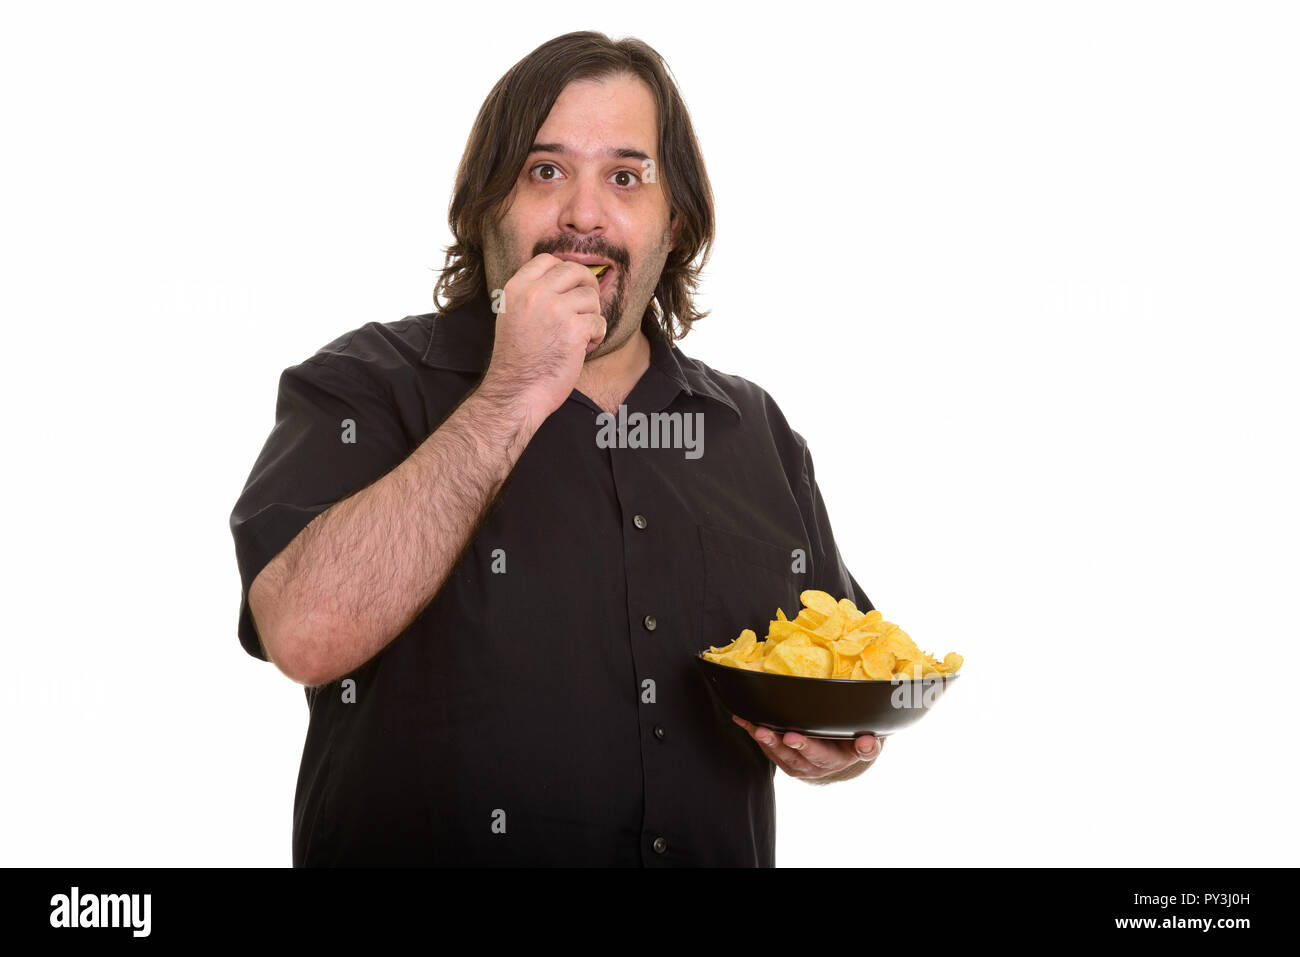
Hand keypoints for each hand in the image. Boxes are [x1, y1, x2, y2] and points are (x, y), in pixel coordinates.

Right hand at [480, 253, 605, 425]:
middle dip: (587, 286)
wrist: (516, 391)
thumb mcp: (513, 316)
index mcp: (516, 289)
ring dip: (591, 316)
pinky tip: (582, 349)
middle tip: (587, 306)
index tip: (570, 287)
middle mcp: (534, 294)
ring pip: (590, 297)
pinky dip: (596, 337)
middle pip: (574, 271)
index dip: (565, 271)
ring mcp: (554, 309)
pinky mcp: (574, 329)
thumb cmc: (518, 360)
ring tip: (579, 336)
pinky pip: (599, 322)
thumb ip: (532, 295)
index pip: (547, 260)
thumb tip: (564, 278)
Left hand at [732, 715, 882, 780]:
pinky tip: (743, 721)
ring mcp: (795, 765)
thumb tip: (867, 741)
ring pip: (776, 753)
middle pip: (791, 755)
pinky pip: (767, 748)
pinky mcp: (784, 759)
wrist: (841, 756)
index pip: (818, 754)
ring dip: (762, 739)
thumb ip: (868, 747)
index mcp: (833, 761)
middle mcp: (811, 767)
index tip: (791, 736)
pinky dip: (754, 734)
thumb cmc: (853, 744)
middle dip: (776, 742)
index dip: (805, 746)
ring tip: (750, 725)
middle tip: (763, 730)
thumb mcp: (865, 747)